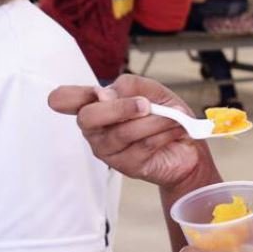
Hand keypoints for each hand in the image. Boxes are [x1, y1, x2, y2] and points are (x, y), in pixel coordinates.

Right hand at [47, 75, 208, 188]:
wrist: (188, 143)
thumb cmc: (164, 114)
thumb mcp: (150, 90)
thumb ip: (128, 85)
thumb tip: (104, 94)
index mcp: (94, 105)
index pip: (64, 100)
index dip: (66, 97)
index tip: (94, 93)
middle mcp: (95, 129)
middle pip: (87, 118)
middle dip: (119, 108)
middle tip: (145, 104)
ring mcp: (107, 150)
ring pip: (121, 132)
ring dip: (153, 121)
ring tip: (171, 117)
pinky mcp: (126, 166)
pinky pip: (141, 146)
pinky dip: (162, 134)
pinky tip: (172, 130)